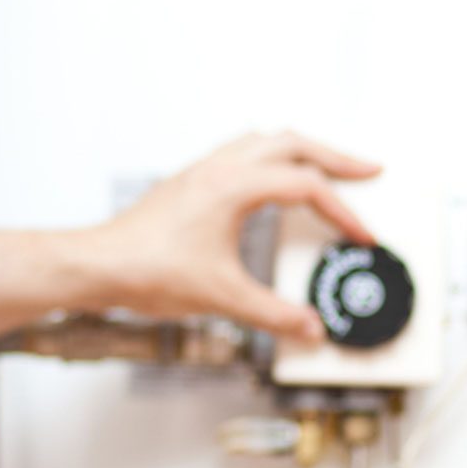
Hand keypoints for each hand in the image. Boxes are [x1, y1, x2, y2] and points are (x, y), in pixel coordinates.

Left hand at [87, 131, 380, 340]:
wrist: (98, 265)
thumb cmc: (146, 271)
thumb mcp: (222, 298)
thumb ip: (273, 314)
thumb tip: (309, 328)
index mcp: (233, 186)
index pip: (306, 187)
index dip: (343, 213)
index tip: (362, 236)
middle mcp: (219, 168)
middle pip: (292, 143)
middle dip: (335, 157)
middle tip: (368, 171)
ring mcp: (201, 170)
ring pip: (263, 140)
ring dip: (301, 150)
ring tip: (326, 167)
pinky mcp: (189, 182)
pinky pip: (240, 152)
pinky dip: (269, 158)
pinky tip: (271, 180)